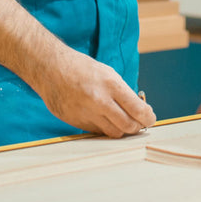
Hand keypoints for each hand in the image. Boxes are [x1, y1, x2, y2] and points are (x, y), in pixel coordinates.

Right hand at [35, 49, 154, 138]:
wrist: (50, 68)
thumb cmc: (81, 68)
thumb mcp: (108, 73)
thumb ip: (123, 92)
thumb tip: (139, 111)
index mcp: (110, 84)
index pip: (138, 109)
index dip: (148, 117)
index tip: (150, 118)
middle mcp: (99, 100)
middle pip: (128, 125)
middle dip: (137, 127)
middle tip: (139, 123)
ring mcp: (86, 113)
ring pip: (113, 133)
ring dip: (122, 130)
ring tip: (123, 122)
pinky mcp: (75, 122)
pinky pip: (97, 132)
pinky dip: (104, 128)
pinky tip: (105, 120)